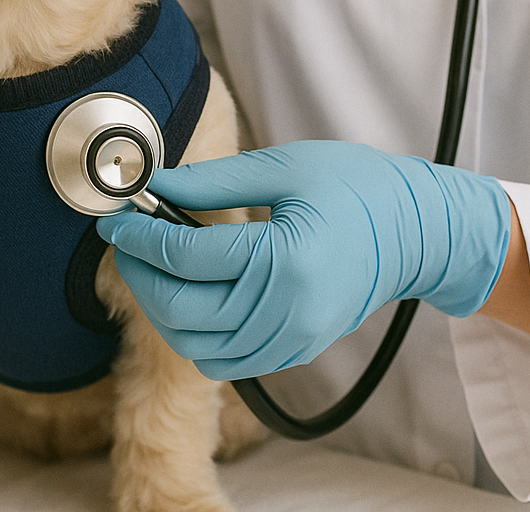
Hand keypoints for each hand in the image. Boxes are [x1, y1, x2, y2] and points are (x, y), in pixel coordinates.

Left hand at [97, 140, 510, 379]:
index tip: (116, 218)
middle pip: (182, 310)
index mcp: (284, 258)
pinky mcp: (295, 350)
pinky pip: (225, 361)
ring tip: (151, 267)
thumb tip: (157, 187)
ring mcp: (291, 338)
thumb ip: (214, 183)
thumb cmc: (356, 188)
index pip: (187, 257)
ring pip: (196, 346)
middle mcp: (285, 310)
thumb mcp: (283, 168)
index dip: (141, 237)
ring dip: (161, 309)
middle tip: (125, 241)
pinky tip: (188, 297)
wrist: (414, 230)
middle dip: (140, 274)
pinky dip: (193, 336)